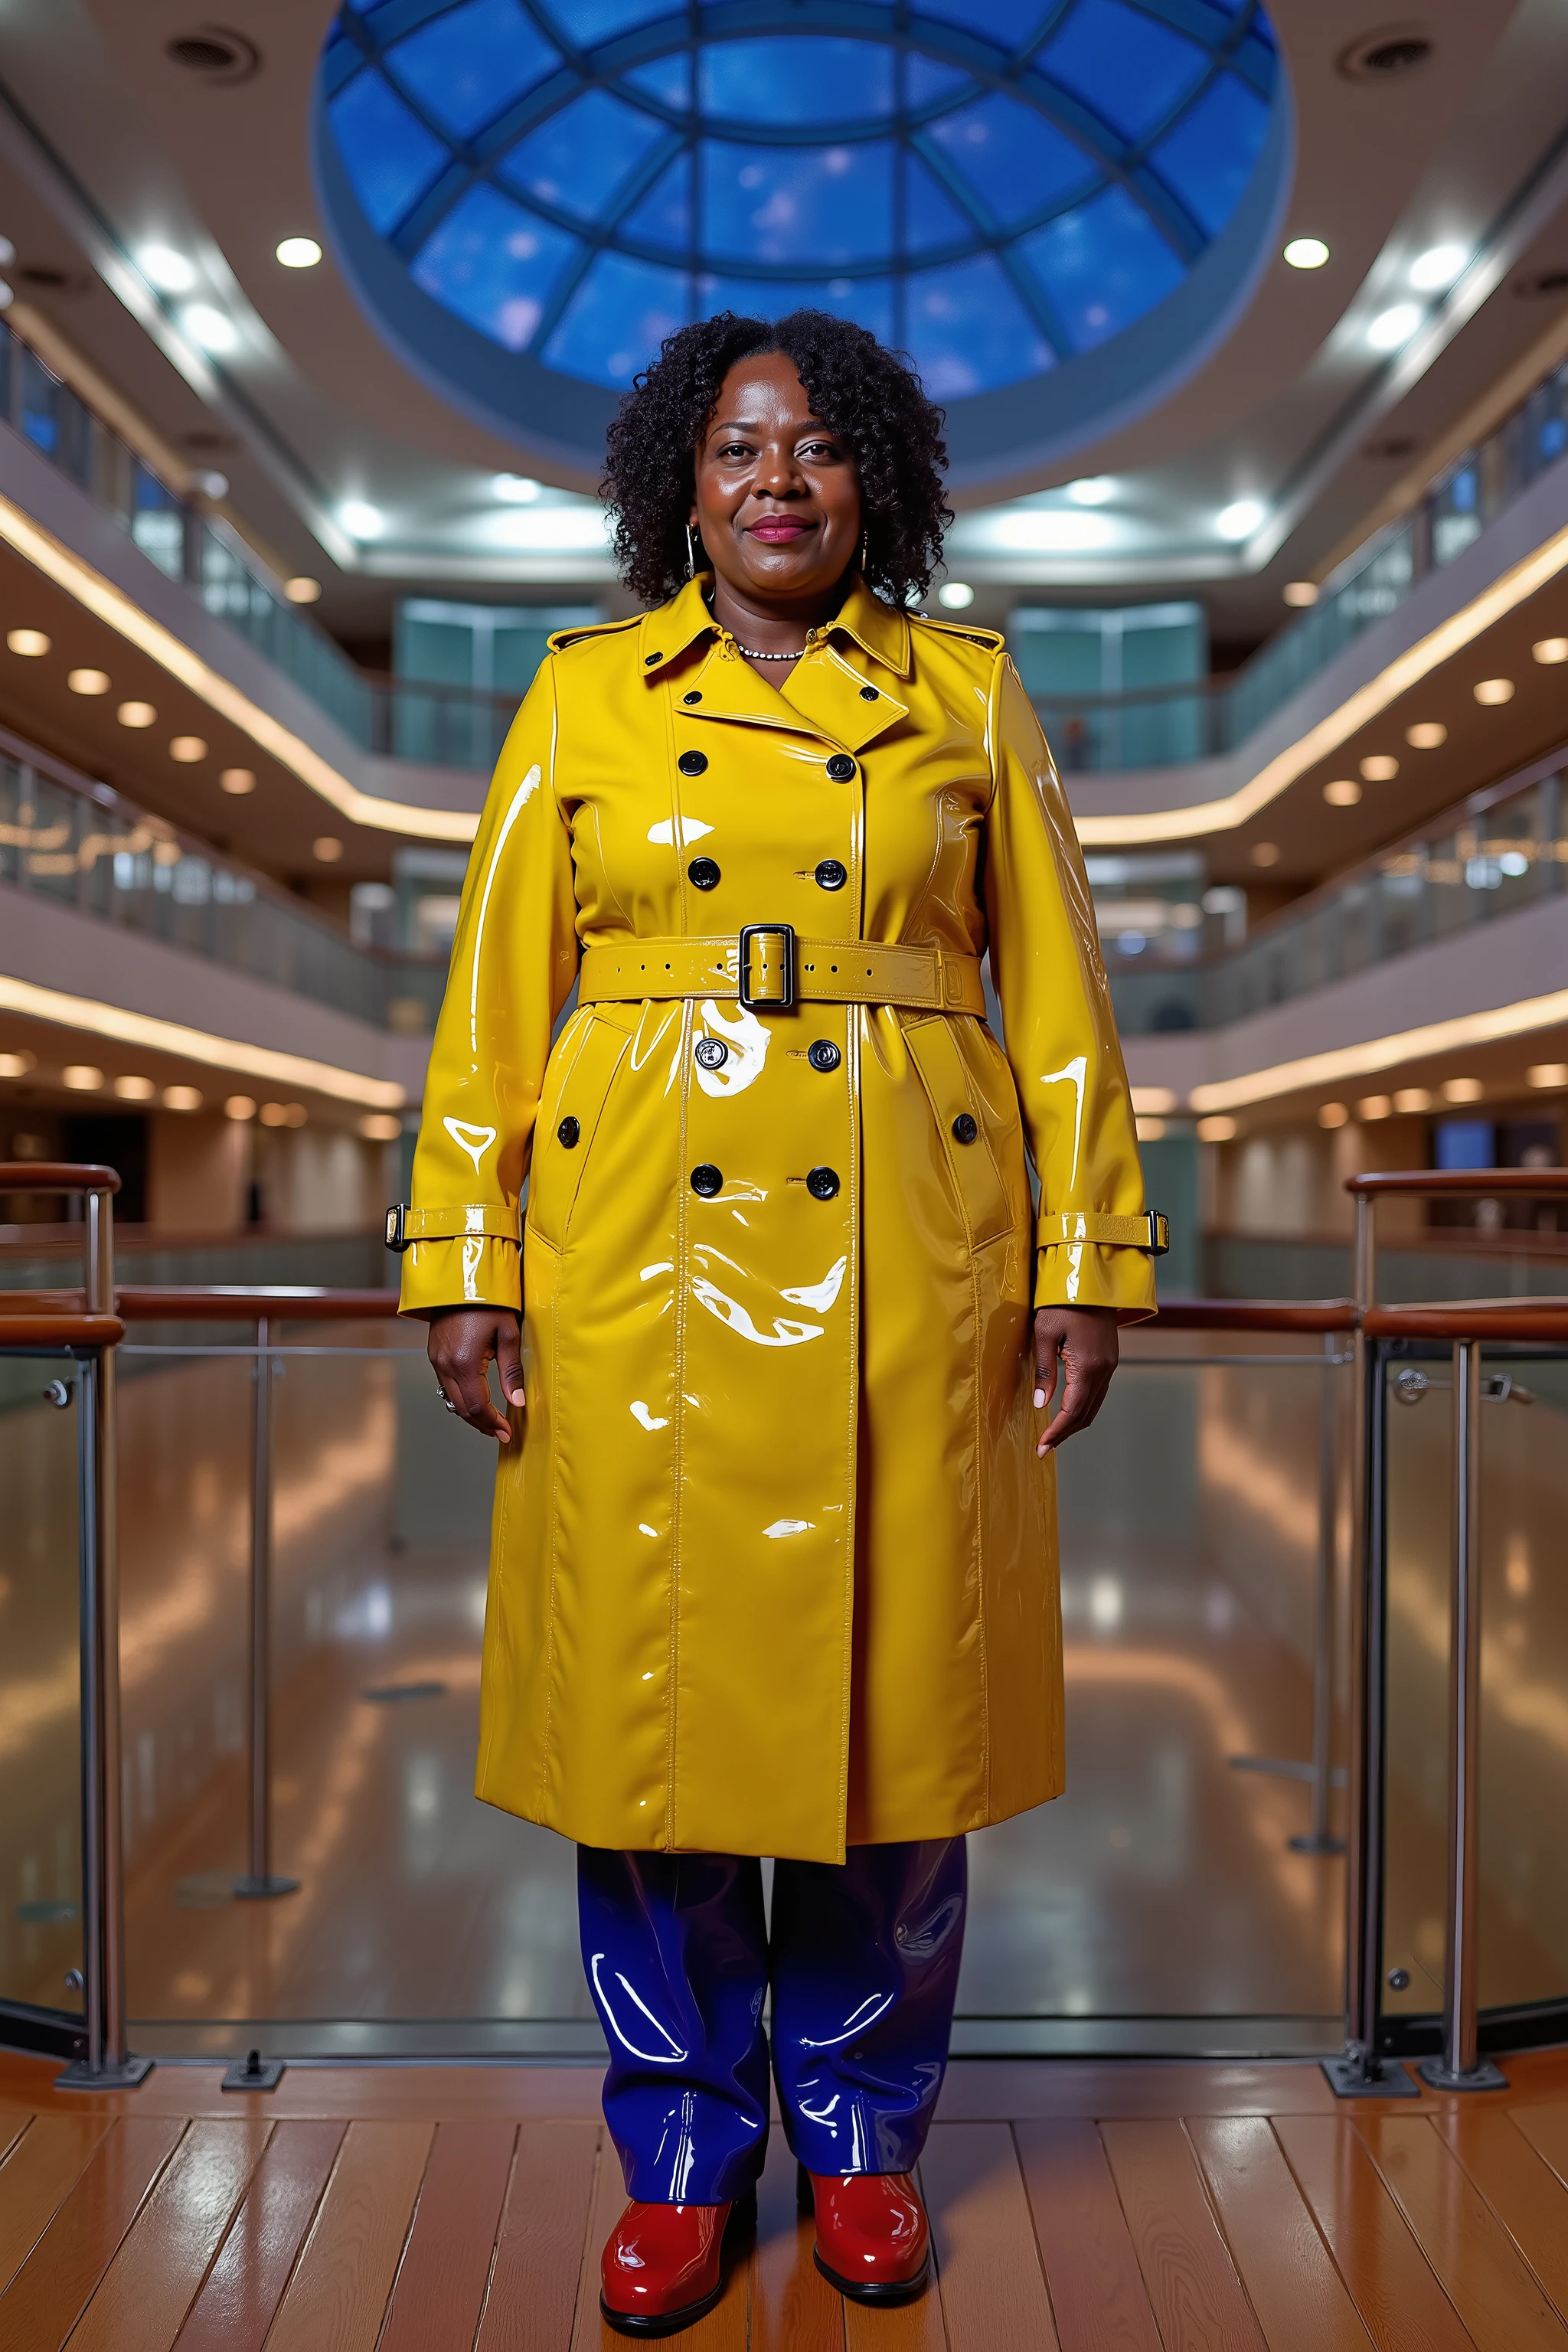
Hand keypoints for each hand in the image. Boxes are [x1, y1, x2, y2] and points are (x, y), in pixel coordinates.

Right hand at [428, 1308, 523, 1442]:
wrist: (460, 1277)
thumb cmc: (488, 1300)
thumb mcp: (508, 1333)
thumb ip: (512, 1370)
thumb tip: (517, 1401)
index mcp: (465, 1362)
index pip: (477, 1406)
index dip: (492, 1423)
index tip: (507, 1432)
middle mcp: (445, 1365)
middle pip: (462, 1408)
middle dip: (482, 1424)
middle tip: (500, 1432)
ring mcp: (436, 1360)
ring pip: (451, 1399)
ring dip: (470, 1413)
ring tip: (490, 1420)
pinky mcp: (434, 1353)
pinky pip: (446, 1385)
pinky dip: (461, 1397)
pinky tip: (475, 1398)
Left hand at [1033, 1305, 1117, 1453]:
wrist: (1091, 1280)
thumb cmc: (1063, 1301)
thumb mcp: (1044, 1332)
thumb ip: (1043, 1370)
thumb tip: (1040, 1403)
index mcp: (1088, 1366)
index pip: (1072, 1410)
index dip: (1056, 1432)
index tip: (1041, 1447)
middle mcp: (1104, 1370)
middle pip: (1085, 1413)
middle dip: (1065, 1433)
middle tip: (1044, 1448)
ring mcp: (1110, 1365)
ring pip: (1094, 1405)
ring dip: (1074, 1423)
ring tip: (1054, 1435)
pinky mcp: (1109, 1359)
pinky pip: (1097, 1392)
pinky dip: (1083, 1408)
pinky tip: (1068, 1411)